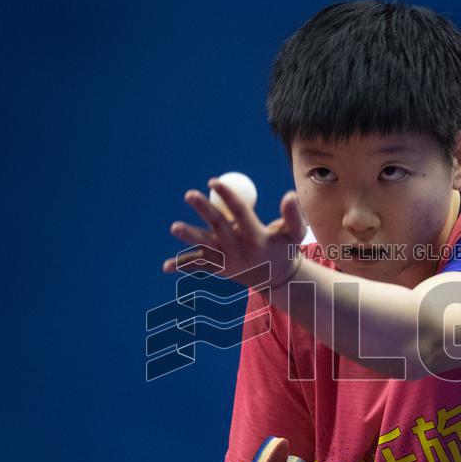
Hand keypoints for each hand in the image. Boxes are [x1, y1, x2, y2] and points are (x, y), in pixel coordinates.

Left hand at [163, 178, 306, 288]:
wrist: (277, 280)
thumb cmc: (285, 248)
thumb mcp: (295, 233)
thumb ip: (293, 214)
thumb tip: (289, 194)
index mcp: (256, 238)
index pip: (239, 212)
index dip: (227, 195)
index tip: (214, 181)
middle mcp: (239, 251)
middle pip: (218, 226)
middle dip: (203, 210)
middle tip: (189, 194)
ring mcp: (227, 261)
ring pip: (204, 247)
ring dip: (189, 237)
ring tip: (173, 227)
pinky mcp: (218, 269)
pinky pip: (199, 266)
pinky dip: (182, 265)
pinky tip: (166, 267)